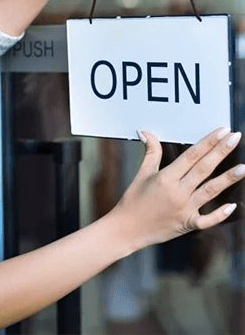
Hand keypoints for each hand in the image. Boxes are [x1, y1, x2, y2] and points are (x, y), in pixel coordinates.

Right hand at [110, 128, 243, 251]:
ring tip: (243, 167)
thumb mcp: (141, 174)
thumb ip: (150, 152)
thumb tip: (145, 133)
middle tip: (235, 137)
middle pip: (203, 168)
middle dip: (221, 151)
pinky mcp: (187, 224)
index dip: (207, 142)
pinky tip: (233, 206)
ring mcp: (184, 209)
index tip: (221, 131)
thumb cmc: (133, 200)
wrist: (127, 229)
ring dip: (228, 179)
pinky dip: (220, 214)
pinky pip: (207, 220)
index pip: (191, 155)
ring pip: (210, 191)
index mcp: (165, 178)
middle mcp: (177, 192)